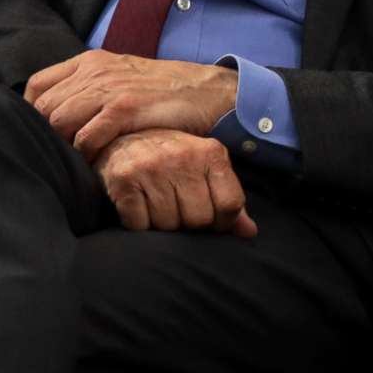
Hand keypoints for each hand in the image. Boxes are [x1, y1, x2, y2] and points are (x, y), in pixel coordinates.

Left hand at [26, 51, 238, 155]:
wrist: (210, 92)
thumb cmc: (165, 92)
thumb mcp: (123, 77)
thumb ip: (91, 88)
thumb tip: (58, 115)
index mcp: (91, 61)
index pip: (38, 85)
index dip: (32, 112)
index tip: (43, 133)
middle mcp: (95, 71)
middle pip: (44, 107)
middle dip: (47, 134)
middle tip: (60, 154)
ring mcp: (110, 89)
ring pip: (60, 123)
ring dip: (64, 146)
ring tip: (77, 160)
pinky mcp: (125, 109)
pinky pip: (86, 137)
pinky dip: (85, 154)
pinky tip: (96, 161)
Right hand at [92, 129, 256, 237]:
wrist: (123, 140)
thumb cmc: (172, 161)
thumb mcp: (206, 169)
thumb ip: (228, 199)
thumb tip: (249, 232)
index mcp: (211, 153)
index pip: (230, 204)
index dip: (223, 222)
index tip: (212, 222)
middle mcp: (183, 157)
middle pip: (199, 218)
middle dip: (190, 225)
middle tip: (180, 213)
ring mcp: (152, 167)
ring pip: (169, 224)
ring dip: (163, 226)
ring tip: (159, 208)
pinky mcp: (124, 179)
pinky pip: (139, 224)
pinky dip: (139, 225)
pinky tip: (140, 209)